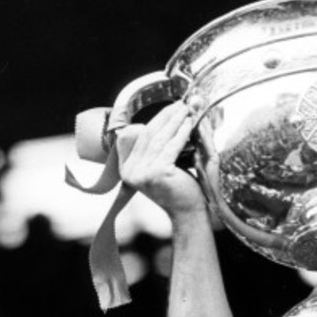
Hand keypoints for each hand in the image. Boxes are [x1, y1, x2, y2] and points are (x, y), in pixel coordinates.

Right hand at [116, 102, 207, 219]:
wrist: (187, 213)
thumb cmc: (179, 190)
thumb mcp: (161, 167)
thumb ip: (156, 149)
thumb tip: (163, 120)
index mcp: (127, 169)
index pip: (142, 137)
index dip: (157, 119)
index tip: (171, 107)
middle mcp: (130, 172)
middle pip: (150, 135)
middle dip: (167, 117)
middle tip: (182, 103)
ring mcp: (142, 173)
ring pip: (160, 139)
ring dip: (175, 121)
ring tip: (187, 109)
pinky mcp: (157, 173)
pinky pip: (171, 147)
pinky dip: (181, 133)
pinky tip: (189, 123)